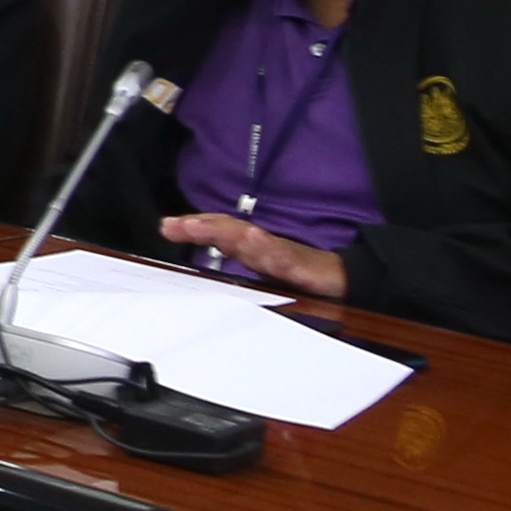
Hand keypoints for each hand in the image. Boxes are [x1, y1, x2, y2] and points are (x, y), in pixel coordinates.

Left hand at [160, 213, 344, 296]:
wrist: (344, 281)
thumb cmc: (301, 277)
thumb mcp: (260, 281)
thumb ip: (234, 280)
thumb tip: (200, 285)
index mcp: (250, 250)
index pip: (218, 234)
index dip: (193, 228)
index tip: (167, 227)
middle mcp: (261, 247)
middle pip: (226, 231)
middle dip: (199, 226)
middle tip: (173, 225)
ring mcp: (279, 254)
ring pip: (247, 240)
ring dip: (221, 231)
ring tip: (197, 226)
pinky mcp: (301, 266)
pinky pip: (282, 256)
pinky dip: (266, 246)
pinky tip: (253, 238)